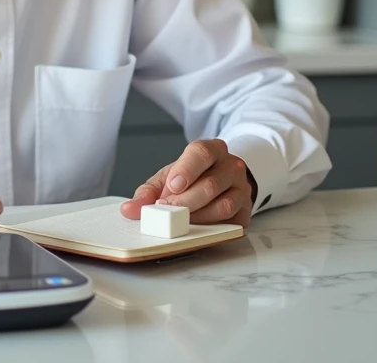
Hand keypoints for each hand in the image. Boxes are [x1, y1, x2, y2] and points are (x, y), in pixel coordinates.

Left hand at [119, 139, 255, 226]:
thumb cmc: (193, 177)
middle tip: (167, 210)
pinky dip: (212, 227)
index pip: (201, 153)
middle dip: (185, 201)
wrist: (222, 181)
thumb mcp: (168, 178)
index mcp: (211, 150)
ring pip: (223, 205)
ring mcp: (242, 188)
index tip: (172, 186)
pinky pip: (231, 221)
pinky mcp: (246, 211)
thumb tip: (130, 210)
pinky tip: (197, 227)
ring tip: (179, 220)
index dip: (186, 170)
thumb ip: (147, 193)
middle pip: (211, 184)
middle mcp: (231, 166)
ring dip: (197, 216)